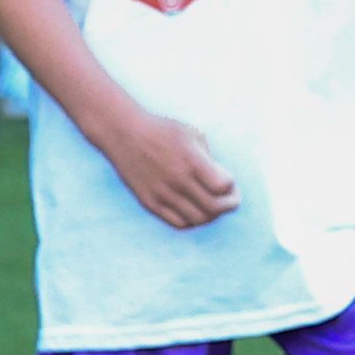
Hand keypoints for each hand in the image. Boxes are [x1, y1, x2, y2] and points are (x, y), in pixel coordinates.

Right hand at [106, 101, 239, 228]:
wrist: (123, 133)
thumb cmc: (163, 131)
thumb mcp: (193, 135)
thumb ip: (210, 160)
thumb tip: (222, 184)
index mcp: (191, 161)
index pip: (222, 186)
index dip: (231, 186)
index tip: (228, 182)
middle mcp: (177, 180)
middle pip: (213, 207)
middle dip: (228, 204)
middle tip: (229, 198)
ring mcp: (162, 193)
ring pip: (197, 219)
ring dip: (211, 214)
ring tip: (211, 203)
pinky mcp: (149, 202)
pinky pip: (178, 223)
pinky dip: (192, 220)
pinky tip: (194, 209)